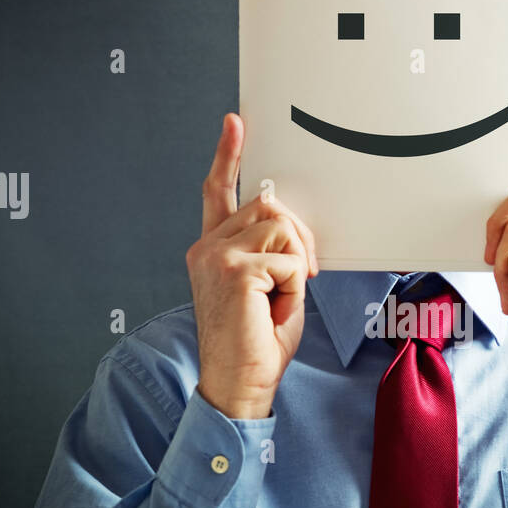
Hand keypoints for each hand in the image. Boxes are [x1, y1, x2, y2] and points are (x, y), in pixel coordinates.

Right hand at [186, 113, 317, 418]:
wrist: (240, 384)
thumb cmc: (257, 344)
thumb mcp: (269, 286)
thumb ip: (272, 251)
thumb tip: (290, 223)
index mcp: (212, 249)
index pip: (219, 192)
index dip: (228, 155)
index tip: (236, 123)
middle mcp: (208, 247)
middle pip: (270, 206)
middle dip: (298, 239)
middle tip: (299, 278)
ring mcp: (217, 256)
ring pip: (282, 228)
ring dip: (295, 265)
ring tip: (279, 299)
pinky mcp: (234, 270)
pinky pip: (288, 259)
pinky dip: (293, 288)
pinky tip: (274, 310)